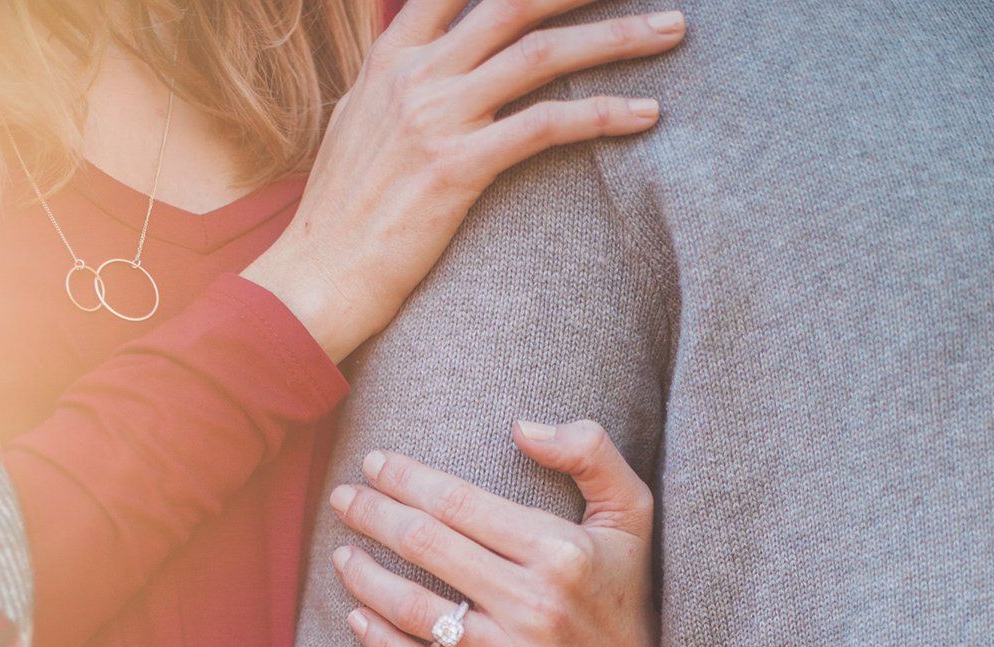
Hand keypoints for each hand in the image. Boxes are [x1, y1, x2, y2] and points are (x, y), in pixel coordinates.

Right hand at [243, 0, 685, 361]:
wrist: (320, 274)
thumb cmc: (343, 205)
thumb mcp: (358, 115)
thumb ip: (393, 68)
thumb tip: (408, 36)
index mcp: (394, 54)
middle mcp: (416, 73)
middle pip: (514, 0)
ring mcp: (436, 116)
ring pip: (541, 52)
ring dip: (618, 36)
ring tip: (673, 29)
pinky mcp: (457, 166)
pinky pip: (544, 125)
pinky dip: (602, 114)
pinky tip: (646, 115)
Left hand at [328, 420, 657, 646]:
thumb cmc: (628, 583)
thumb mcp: (631, 507)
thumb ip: (588, 451)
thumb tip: (520, 427)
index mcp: (559, 550)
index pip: (459, 502)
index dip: (406, 478)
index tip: (373, 464)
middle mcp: (536, 604)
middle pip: (427, 548)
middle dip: (374, 515)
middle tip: (344, 498)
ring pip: (418, 613)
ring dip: (367, 578)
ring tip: (340, 554)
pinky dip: (384, 645)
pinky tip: (357, 618)